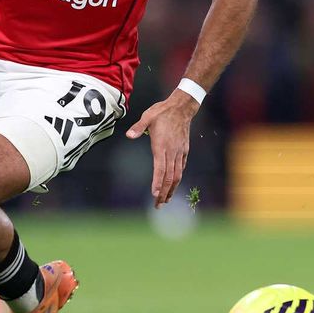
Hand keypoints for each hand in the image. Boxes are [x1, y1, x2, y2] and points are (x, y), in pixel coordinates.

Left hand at [125, 89, 199, 207]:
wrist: (182, 107)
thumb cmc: (162, 111)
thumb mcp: (148, 116)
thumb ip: (138, 127)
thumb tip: (129, 135)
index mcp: (161, 146)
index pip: (160, 169)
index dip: (158, 183)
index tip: (155, 195)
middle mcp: (172, 152)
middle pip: (169, 177)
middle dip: (164, 193)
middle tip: (158, 205)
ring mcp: (179, 152)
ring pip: (177, 175)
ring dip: (171, 189)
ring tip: (166, 200)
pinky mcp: (184, 150)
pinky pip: (181, 167)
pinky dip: (177, 178)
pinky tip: (174, 184)